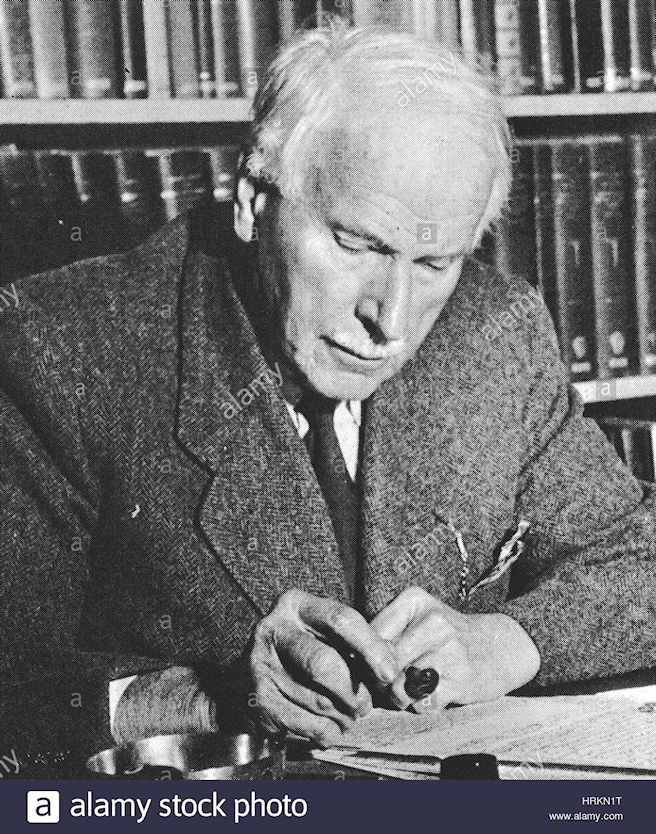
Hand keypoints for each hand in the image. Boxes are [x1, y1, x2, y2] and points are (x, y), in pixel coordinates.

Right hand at [249, 589, 398, 745]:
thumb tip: (390, 671)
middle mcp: (274, 629)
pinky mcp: (257, 698)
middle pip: (325, 664)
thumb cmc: (301, 654)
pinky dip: (326, 732)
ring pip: (317, 699)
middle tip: (365, 705)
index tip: (388, 674)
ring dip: (343, 716)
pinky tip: (331, 729)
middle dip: (353, 692)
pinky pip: (304, 723)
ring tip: (349, 717)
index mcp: (296, 605)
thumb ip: (356, 646)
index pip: (342, 620)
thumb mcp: (325, 635)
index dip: (371, 648)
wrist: (246, 679)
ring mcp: (261, 664)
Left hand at [371, 587, 539, 711]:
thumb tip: (356, 666)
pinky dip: (422, 707)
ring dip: (401, 697)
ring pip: (399, 686)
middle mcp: (433, 620)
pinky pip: (423, 704)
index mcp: (414, 600)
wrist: (502, 646)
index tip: (374, 666)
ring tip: (413, 688)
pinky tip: (432, 695)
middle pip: (382, 664)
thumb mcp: (417, 620)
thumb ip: (385, 637)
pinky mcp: (462, 679)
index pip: (369, 636)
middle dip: (381, 681)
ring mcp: (449, 649)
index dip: (366, 658)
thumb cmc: (448, 636)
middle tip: (392, 682)